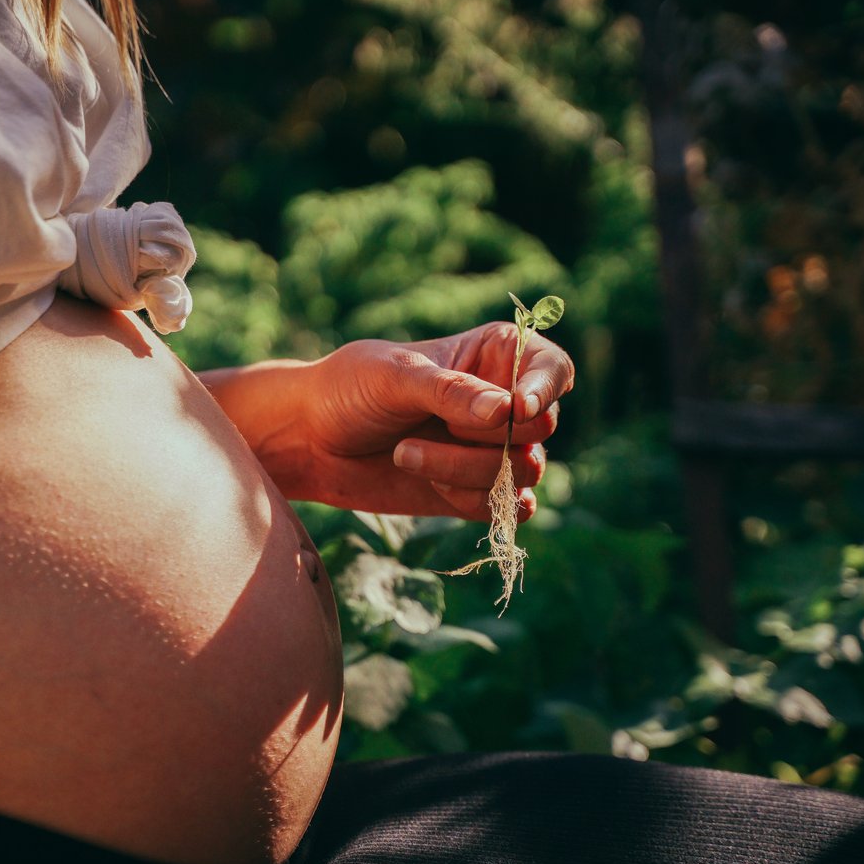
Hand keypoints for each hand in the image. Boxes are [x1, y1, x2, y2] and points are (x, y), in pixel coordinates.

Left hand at [292, 321, 573, 520]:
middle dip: (490, 437)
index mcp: (494, 355)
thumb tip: (508, 412)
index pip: (553, 368)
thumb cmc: (350, 389)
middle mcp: (503, 402)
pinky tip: (433, 486)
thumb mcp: (394, 378)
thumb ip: (450, 392)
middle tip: (435, 426)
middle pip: (542, 427)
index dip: (545, 389)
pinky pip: (507, 508)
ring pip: (524, 472)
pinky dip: (473, 501)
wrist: (311, 441)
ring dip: (466, 470)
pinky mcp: (476, 491)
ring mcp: (492, 450)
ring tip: (406, 454)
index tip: (518, 408)